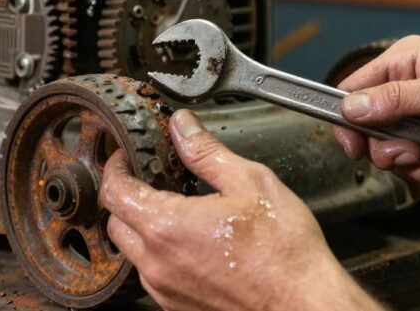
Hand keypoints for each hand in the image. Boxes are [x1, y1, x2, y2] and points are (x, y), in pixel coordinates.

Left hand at [99, 109, 379, 310]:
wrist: (305, 304)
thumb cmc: (284, 252)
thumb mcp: (249, 182)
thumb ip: (207, 152)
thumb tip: (182, 127)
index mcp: (166, 227)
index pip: (113, 191)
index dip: (116, 166)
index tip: (128, 156)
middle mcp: (157, 263)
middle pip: (116, 222)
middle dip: (126, 196)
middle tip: (151, 178)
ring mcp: (166, 290)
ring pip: (133, 252)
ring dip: (143, 227)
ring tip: (177, 209)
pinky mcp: (179, 307)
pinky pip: (154, 275)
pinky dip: (161, 254)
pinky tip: (193, 241)